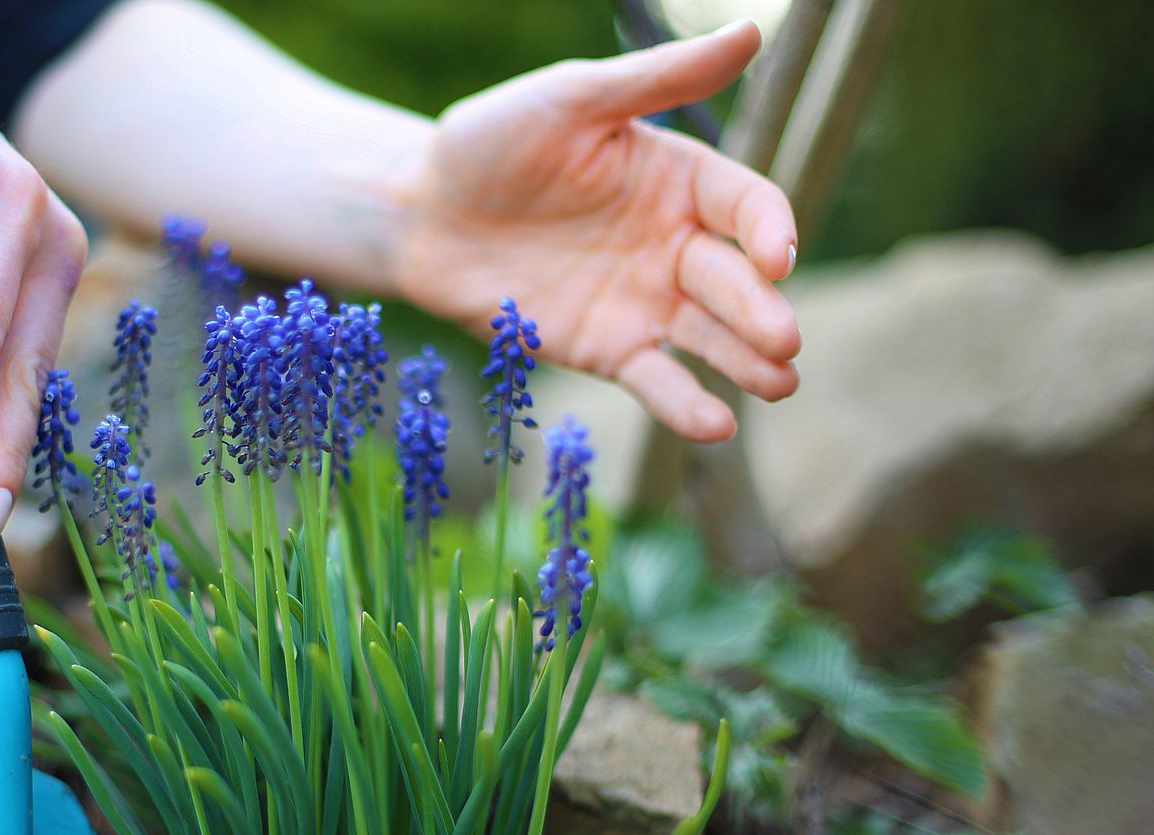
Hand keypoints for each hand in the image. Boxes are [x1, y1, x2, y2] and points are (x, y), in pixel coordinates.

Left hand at [394, 22, 798, 441]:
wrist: (419, 216)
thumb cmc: (491, 143)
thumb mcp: (573, 99)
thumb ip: (658, 80)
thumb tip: (752, 30)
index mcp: (677, 179)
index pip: (745, 206)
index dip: (769, 229)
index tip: (777, 256)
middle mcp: (672, 244)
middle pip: (733, 281)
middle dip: (762, 311)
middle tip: (784, 339)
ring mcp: (642, 302)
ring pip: (709, 338)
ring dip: (747, 363)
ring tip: (780, 384)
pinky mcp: (605, 350)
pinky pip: (655, 379)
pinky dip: (685, 405)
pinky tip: (713, 426)